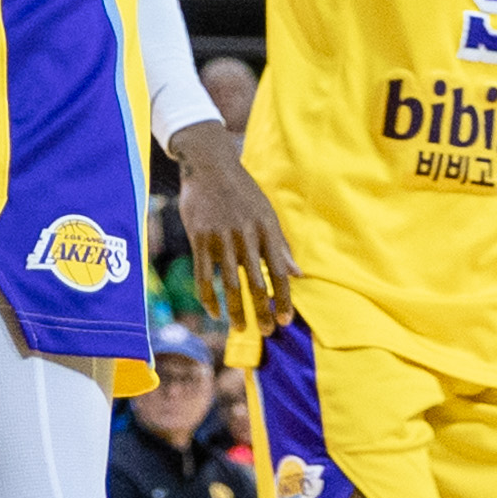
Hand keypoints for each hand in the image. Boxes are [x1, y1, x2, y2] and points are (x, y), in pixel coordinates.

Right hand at [170, 124, 296, 338]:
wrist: (209, 165)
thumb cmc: (242, 191)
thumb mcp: (267, 213)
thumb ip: (280, 246)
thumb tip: (298, 275)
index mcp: (266, 230)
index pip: (279, 272)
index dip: (284, 299)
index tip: (287, 320)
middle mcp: (245, 236)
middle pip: (256, 283)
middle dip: (263, 311)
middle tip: (268, 332)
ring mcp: (220, 237)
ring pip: (230, 283)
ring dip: (237, 310)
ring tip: (241, 329)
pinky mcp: (199, 237)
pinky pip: (203, 274)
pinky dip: (209, 297)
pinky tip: (215, 313)